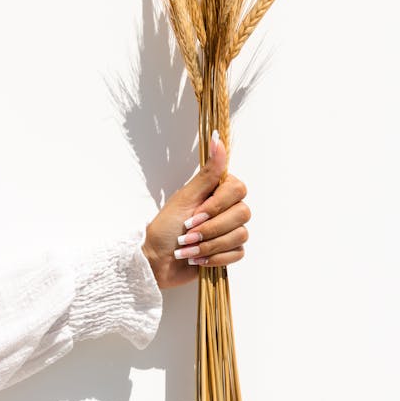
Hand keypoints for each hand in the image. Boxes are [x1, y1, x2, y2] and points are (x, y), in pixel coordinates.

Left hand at [141, 131, 251, 289]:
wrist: (156, 261)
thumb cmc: (165, 228)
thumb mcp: (185, 197)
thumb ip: (208, 172)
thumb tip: (217, 139)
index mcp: (217, 191)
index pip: (238, 189)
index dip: (218, 205)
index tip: (196, 213)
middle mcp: (227, 209)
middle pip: (243, 213)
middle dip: (211, 228)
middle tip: (187, 233)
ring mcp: (229, 231)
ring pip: (240, 235)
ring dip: (209, 245)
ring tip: (187, 249)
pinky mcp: (229, 252)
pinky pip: (238, 253)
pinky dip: (214, 258)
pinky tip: (197, 260)